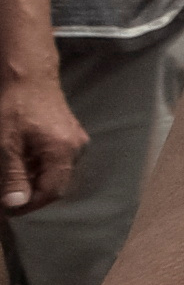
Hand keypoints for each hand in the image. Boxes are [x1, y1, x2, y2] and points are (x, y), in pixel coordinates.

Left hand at [0, 66, 79, 213]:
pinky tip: (20, 159)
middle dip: (31, 192)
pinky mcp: (69, 132)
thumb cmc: (15, 107)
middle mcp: (76, 148)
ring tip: (10, 176)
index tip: (8, 210)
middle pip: (56, 182)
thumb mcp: (7, 144)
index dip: (30, 205)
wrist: (27, 74)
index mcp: (64, 152)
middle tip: (6, 193)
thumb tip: (15, 205)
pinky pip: (55, 157)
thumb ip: (13, 176)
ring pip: (55, 170)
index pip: (52, 192)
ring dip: (33, 178)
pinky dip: (37, 164)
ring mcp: (75, 139)